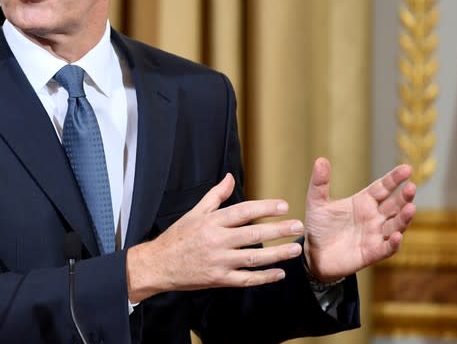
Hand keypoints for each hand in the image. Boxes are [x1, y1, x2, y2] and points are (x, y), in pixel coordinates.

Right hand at [126, 173, 304, 302]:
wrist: (159, 264)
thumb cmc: (178, 236)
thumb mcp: (194, 212)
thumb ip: (215, 195)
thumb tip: (230, 177)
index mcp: (211, 222)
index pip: (242, 212)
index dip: (264, 209)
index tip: (283, 206)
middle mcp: (216, 241)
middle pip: (253, 235)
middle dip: (278, 230)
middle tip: (298, 226)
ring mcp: (218, 262)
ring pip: (253, 259)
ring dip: (277, 254)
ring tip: (295, 249)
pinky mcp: (218, 280)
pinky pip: (245, 280)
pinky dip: (264, 278)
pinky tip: (279, 273)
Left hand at [303, 157, 416, 282]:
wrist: (313, 254)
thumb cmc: (319, 226)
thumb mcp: (316, 202)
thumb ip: (319, 183)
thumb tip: (320, 159)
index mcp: (363, 202)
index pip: (382, 188)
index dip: (394, 179)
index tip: (407, 168)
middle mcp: (373, 218)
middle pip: (393, 205)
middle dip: (404, 197)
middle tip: (412, 187)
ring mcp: (374, 236)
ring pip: (395, 226)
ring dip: (403, 218)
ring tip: (410, 208)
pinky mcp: (370, 254)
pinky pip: (385, 249)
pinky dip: (392, 244)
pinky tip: (397, 237)